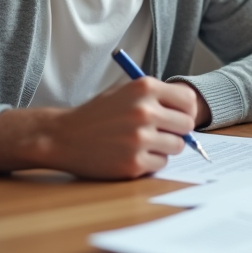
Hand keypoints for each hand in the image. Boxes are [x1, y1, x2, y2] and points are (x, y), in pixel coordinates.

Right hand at [0, 77, 200, 178]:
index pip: (188, 100)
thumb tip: (188, 112)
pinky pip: (161, 164)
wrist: (63, 136)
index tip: (178, 117)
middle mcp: (144, 111)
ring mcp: (139, 139)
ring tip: (143, 143)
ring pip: (176, 147)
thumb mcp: (124, 91)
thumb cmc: (97, 114)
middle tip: (161, 133)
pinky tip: (132, 154)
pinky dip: (151, 162)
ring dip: (164, 147)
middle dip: (177, 130)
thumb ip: (156, 97)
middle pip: (186, 125)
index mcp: (144, 88)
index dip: (185, 111)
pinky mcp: (133, 163)